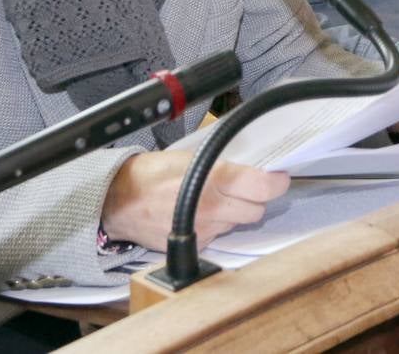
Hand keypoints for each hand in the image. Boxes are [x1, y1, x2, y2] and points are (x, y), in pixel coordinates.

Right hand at [101, 151, 288, 250]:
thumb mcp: (192, 155)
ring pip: (238, 223)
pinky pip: (220, 235)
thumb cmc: (152, 173)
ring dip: (235, 212)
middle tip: (247, 188)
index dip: (276, 183)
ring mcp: (205, 229)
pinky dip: (217, 225)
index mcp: (214, 179)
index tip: (279, 179)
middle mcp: (213, 207)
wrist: (119, 200)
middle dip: (256, 199)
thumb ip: (224, 163)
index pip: (264, 188)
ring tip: (216, 198)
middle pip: (257, 210)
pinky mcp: (196, 244)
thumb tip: (254, 167)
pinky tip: (202, 213)